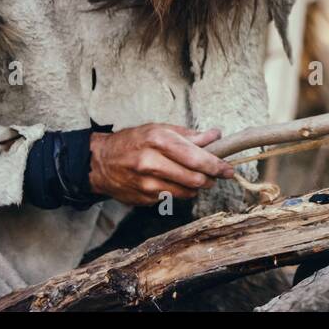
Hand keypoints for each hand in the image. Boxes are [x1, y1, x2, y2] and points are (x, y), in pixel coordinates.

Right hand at [88, 123, 234, 204]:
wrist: (99, 162)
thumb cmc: (132, 142)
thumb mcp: (158, 129)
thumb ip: (189, 135)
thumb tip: (215, 135)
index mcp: (157, 140)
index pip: (196, 158)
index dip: (217, 166)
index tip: (229, 170)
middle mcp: (151, 163)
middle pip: (194, 179)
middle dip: (210, 178)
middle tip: (216, 175)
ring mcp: (146, 184)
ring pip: (186, 192)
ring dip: (197, 187)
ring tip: (196, 177)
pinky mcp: (143, 199)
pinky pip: (172, 198)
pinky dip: (180, 192)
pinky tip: (175, 182)